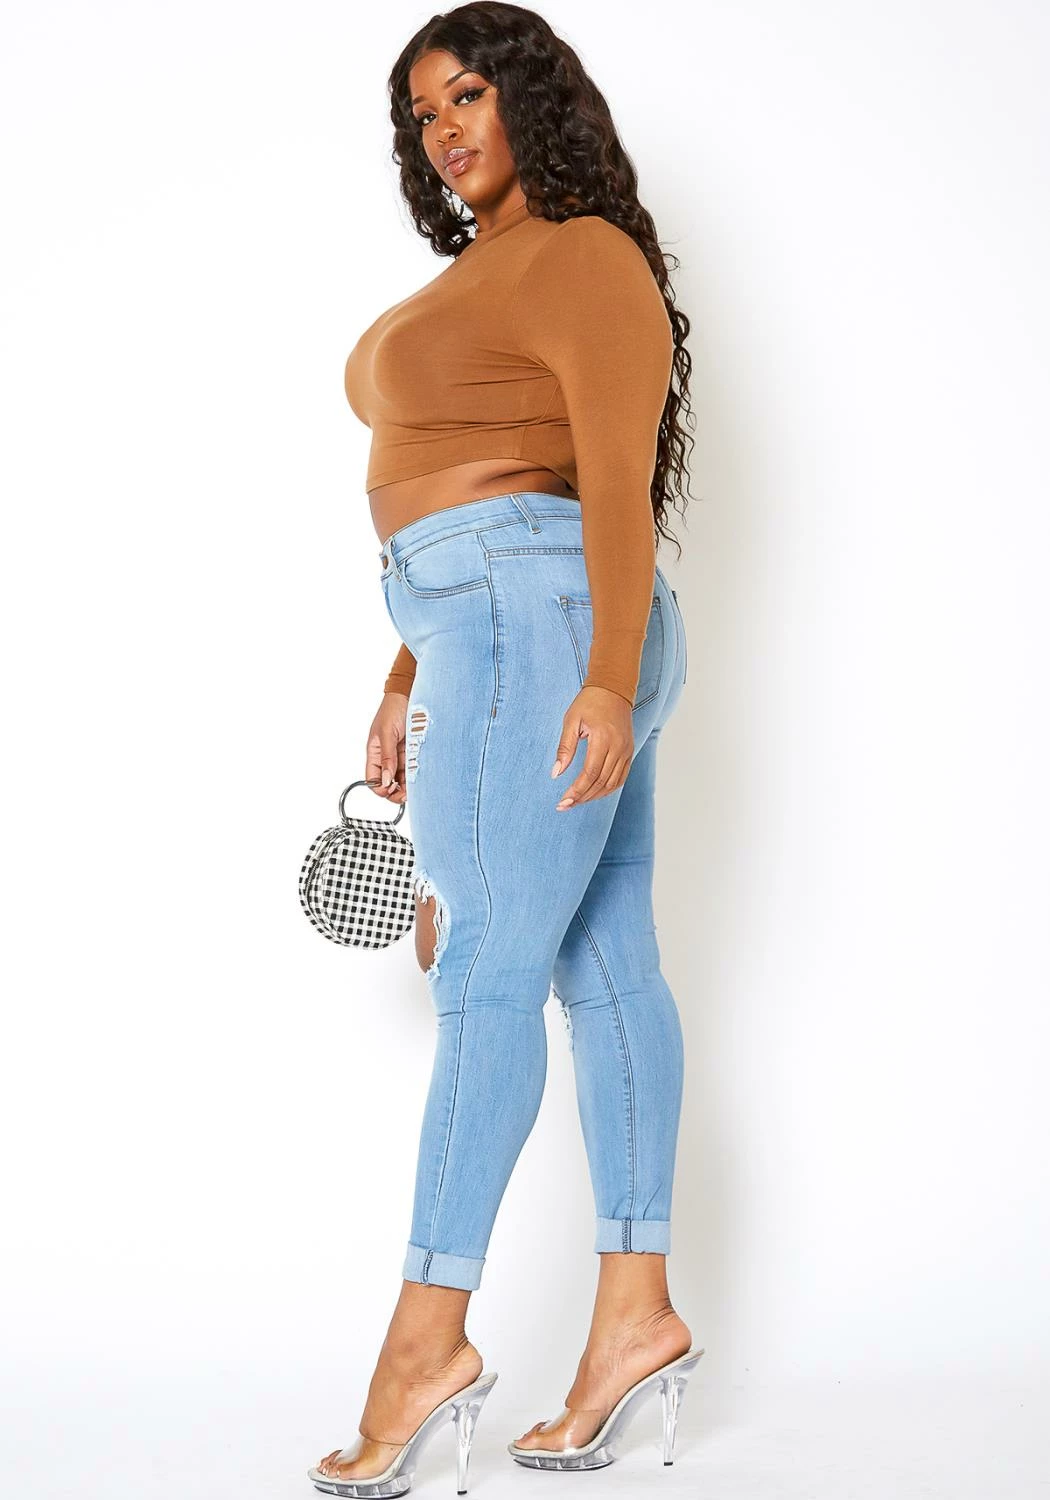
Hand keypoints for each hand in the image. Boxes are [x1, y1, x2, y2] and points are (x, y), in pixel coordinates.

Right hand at [366, 692, 407, 803]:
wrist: (411, 695)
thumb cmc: (393, 709)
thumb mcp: (387, 733)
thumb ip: (387, 757)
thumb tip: (385, 780)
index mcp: (374, 752)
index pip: (372, 779)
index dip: (380, 788)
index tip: (390, 791)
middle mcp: (387, 756)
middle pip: (388, 782)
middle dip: (395, 791)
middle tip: (405, 794)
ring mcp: (401, 755)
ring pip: (402, 778)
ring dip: (407, 785)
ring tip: (414, 788)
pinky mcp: (413, 752)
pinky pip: (414, 769)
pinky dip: (416, 776)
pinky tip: (420, 777)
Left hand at [551, 686, 633, 809]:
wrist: (613, 688)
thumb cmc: (589, 702)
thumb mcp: (571, 721)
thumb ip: (564, 748)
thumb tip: (555, 773)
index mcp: (603, 738)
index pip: (590, 773)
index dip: (576, 790)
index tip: (563, 801)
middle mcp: (618, 747)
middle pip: (601, 782)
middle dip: (582, 797)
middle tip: (565, 806)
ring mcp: (627, 750)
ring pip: (612, 783)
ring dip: (594, 796)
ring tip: (576, 801)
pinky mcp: (630, 752)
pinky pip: (621, 777)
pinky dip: (608, 789)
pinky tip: (594, 793)